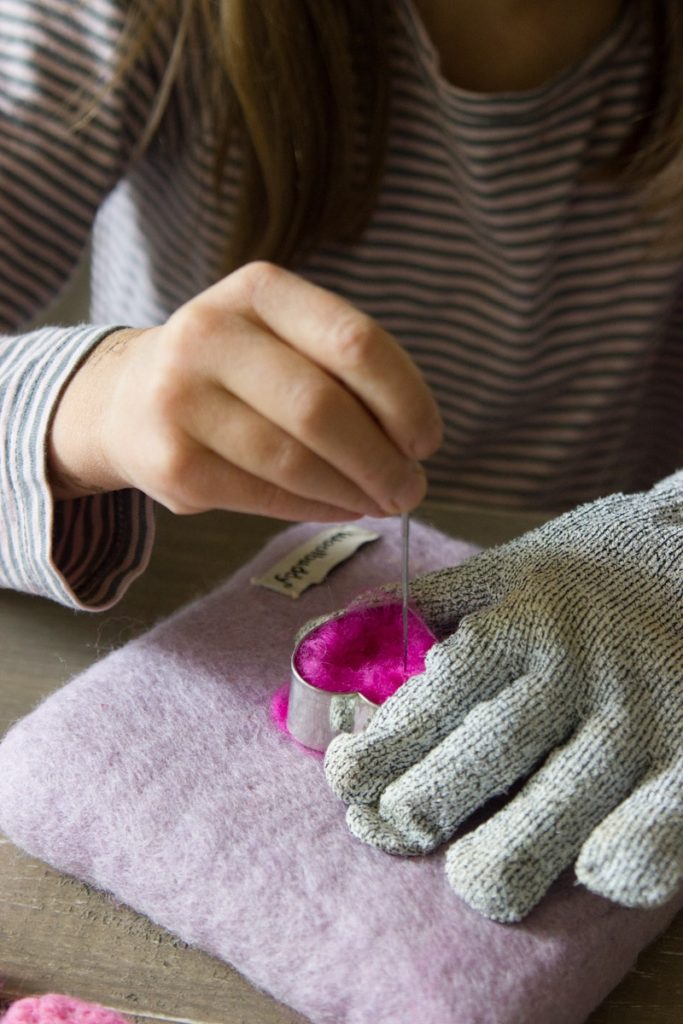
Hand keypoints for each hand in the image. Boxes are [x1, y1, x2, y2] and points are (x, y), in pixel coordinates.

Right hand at [48, 262, 440, 520]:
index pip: (354, 341)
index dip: (405, 398)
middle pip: (323, 407)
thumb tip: (410, 447)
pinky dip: (316, 508)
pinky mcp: (172, 463)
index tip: (426, 441)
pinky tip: (341, 507)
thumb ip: (341, 371)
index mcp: (258, 290)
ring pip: (294, 459)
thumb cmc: (233, 370)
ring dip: (354, 491)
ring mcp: (181, 398)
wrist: (127, 400)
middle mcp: (211, 333)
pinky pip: (265, 495)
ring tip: (382, 501)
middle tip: (412, 489)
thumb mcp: (280, 338)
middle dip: (382, 460)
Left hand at [324, 475, 682, 920]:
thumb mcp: (519, 562)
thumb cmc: (603, 565)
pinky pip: (655, 837)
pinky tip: (590, 870)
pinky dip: (622, 862)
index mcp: (524, 621)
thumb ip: (440, 600)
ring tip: (469, 875)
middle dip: (418, 809)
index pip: (433, 699)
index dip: (378, 751)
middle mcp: (578, 670)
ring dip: (497, 860)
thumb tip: (348, 628)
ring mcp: (641, 719)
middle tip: (391, 827)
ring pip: (554, 817)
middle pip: (482, 760)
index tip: (345, 778)